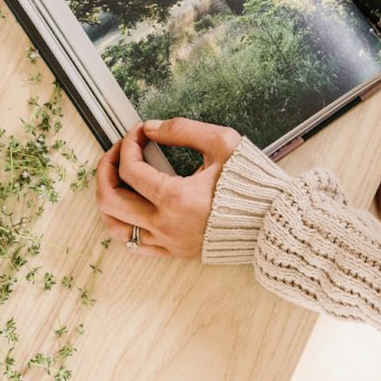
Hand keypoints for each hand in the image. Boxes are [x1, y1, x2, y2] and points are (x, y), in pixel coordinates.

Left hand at [95, 117, 240, 258]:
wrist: (274, 222)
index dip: (127, 144)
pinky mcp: (175, 253)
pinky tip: (130, 203)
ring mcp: (169, 243)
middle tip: (118, 150)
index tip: (138, 132)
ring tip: (117, 177)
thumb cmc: (252, 183)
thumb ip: (182, 130)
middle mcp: (167, 226)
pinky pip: (134, 245)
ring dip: (109, 199)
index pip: (129, 170)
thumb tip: (150, 128)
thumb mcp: (222, 143)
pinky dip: (123, 223)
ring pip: (115, 228)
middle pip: (110, 201)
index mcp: (177, 199)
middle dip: (105, 169)